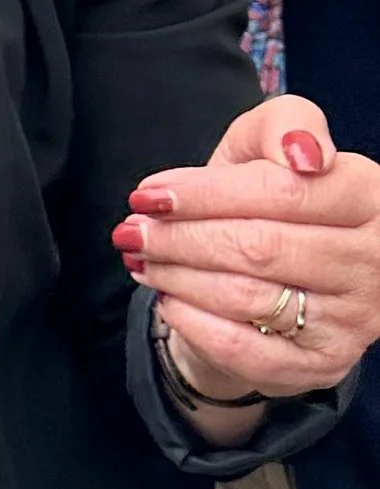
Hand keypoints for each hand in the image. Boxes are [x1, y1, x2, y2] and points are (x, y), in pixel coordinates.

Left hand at [117, 98, 379, 402]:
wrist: (278, 270)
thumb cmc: (268, 194)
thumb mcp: (268, 141)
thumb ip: (284, 125)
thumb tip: (303, 154)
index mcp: (369, 195)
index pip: (282, 192)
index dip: (206, 193)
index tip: (148, 194)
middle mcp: (374, 260)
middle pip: (258, 248)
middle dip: (180, 238)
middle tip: (132, 231)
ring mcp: (355, 318)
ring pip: (246, 297)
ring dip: (177, 276)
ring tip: (143, 259)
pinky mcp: (326, 364)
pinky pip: (245, 349)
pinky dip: (192, 322)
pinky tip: (168, 298)